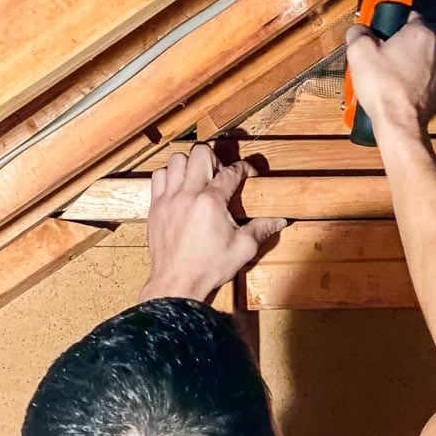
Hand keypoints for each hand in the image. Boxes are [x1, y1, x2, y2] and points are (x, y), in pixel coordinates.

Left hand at [138, 144, 286, 302]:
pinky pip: (158, 176)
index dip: (244, 169)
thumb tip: (280, 220)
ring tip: (198, 180)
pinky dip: (170, 176)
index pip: (231, 172)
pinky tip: (179, 189)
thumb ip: (261, 229)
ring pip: (176, 160)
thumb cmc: (209, 268)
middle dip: (214, 159)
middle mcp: (188, 195)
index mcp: (211, 203)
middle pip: (200, 153)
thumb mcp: (242, 249)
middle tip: (219, 175)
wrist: (177, 282)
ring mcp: (168, 199)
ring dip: (190, 165)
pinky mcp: (155, 206)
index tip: (249, 174)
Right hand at [345, 12, 435, 138]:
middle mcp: (434, 52)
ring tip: (380, 77)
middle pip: (410, 41)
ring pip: (414, 63)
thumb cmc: (384, 88)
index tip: (378, 26)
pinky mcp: (434, 95)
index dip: (389, 20)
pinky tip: (389, 92)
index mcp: (420, 34)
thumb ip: (358, 34)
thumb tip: (357, 31)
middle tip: (374, 55)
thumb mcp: (359, 52)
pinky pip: (417, 83)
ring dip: (399, 67)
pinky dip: (405, 85)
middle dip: (392, 47)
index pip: (407, 14)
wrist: (399, 124)